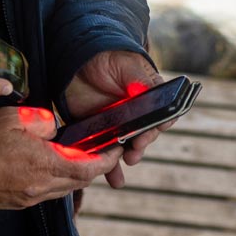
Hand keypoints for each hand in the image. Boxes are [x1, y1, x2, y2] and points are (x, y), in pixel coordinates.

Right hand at [0, 106, 122, 209]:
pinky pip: (45, 194)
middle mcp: (40, 188)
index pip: (88, 168)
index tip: (114, 149)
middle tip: (96, 150)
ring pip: (63, 189)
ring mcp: (28, 199)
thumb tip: (54, 128)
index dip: (106, 159)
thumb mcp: (11, 118)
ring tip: (71, 156)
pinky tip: (44, 166)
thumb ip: (41, 120)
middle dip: (92, 166)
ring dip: (72, 174)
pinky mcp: (16, 203)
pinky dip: (53, 180)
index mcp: (43, 165)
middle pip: (79, 181)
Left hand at [63, 50, 163, 186]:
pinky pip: (102, 152)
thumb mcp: (127, 66)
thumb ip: (140, 82)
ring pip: (124, 149)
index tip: (148, 133)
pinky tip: (111, 179)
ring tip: (123, 167)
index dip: (156, 128)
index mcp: (148, 99)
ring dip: (125, 161)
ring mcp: (115, 124)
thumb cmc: (107, 57)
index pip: (161, 118)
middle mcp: (135, 115)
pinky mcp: (96, 130)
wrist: (75, 58)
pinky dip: (106, 167)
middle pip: (143, 137)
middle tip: (133, 151)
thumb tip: (154, 96)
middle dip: (139, 147)